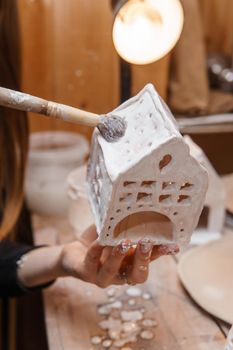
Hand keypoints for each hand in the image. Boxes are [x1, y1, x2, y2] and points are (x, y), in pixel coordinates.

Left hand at [60, 225, 178, 287]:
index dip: (160, 254)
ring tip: (123, 242)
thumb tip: (146, 208)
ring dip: (118, 257)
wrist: (75, 252)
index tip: (172, 245)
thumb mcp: (118, 233)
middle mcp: (120, 274)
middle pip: (137, 276)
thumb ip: (130, 227)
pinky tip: (100, 240)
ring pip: (112, 272)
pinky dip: (96, 250)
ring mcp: (102, 276)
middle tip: (146, 243)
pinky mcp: (85, 272)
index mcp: (131, 264)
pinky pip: (91, 261)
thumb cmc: (101, 242)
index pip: (150, 261)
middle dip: (142, 260)